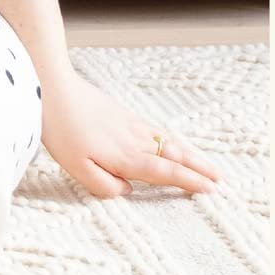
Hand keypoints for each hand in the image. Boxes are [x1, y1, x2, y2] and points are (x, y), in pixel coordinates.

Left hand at [38, 68, 222, 198]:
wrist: (53, 85)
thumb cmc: (61, 129)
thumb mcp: (76, 168)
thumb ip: (105, 185)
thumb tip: (128, 190)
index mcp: (125, 156)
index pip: (164, 173)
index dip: (188, 182)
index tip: (210, 190)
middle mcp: (133, 140)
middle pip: (174, 156)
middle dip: (198, 168)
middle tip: (221, 180)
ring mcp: (129, 124)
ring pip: (167, 142)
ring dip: (189, 154)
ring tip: (205, 164)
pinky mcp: (122, 113)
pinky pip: (155, 131)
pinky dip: (172, 141)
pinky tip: (171, 143)